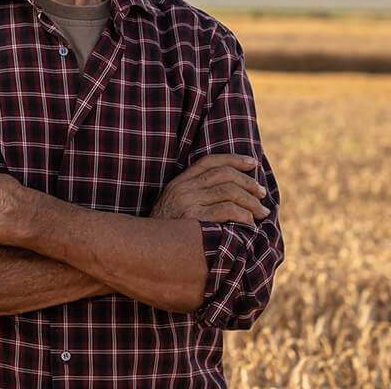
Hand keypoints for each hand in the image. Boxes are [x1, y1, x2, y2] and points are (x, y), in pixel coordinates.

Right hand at [151, 154, 268, 225]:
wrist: (147, 251)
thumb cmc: (168, 234)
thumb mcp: (175, 207)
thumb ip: (195, 196)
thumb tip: (230, 190)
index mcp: (179, 183)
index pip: (209, 161)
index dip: (234, 159)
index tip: (252, 163)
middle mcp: (182, 189)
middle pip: (224, 174)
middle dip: (249, 182)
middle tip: (262, 194)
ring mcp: (187, 203)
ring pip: (230, 191)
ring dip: (251, 202)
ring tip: (262, 213)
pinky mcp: (195, 219)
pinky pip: (228, 211)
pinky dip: (244, 216)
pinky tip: (250, 224)